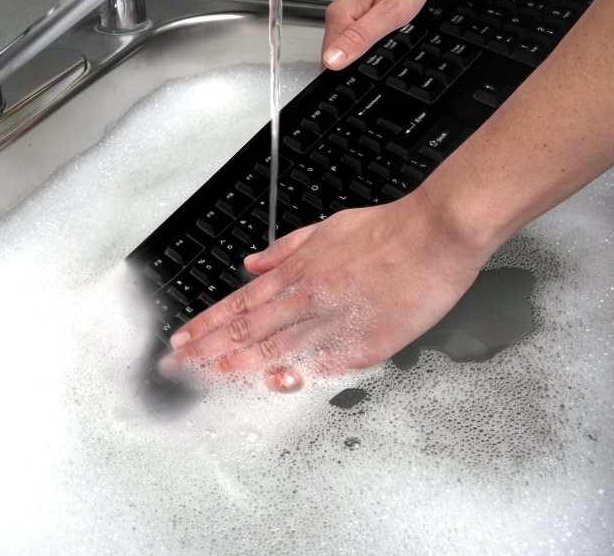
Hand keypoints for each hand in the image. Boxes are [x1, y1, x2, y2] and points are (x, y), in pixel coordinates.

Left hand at [158, 191, 489, 391]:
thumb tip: (251, 266)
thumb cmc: (386, 230)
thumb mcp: (324, 229)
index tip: (182, 340)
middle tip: (178, 365)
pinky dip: (296, 374)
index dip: (207, 325)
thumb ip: (283, 251)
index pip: (238, 305)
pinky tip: (273, 384)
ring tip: (209, 377)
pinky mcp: (366, 344)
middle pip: (248, 330)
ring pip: (277, 348)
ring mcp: (335, 323)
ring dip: (239, 365)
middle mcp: (308, 298)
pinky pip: (324, 363)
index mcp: (297, 272)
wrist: (435, 234)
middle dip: (208, 350)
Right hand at [321, 0, 442, 69]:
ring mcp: (349, 9)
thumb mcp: (389, 13)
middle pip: (336, 54)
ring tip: (386, 49)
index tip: (364, 78)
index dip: (344, 75)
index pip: (327, 60)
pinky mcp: (359, 6)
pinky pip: (356, 33)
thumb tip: (330, 61)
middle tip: (382, 62)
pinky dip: (369, 41)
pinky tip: (385, 38)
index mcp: (341, 15)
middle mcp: (339, 12)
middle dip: (354, 66)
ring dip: (363, 54)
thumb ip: (359, 39)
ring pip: (347, 44)